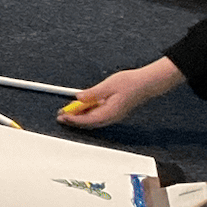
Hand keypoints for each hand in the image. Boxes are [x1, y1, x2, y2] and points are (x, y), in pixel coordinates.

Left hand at [57, 57, 184, 128]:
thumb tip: (79, 97)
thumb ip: (93, 93)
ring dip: (80, 117)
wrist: (146, 83)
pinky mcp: (114, 111)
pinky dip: (87, 113)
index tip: (63, 116)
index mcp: (110, 112)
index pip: (88, 119)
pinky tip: (81, 108)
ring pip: (93, 119)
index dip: (74, 119)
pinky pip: (98, 115)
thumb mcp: (108, 85)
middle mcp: (111, 117)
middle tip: (60, 116)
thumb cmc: (130, 83)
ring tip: (67, 112)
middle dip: (74, 120)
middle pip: (89, 122)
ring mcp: (113, 114)